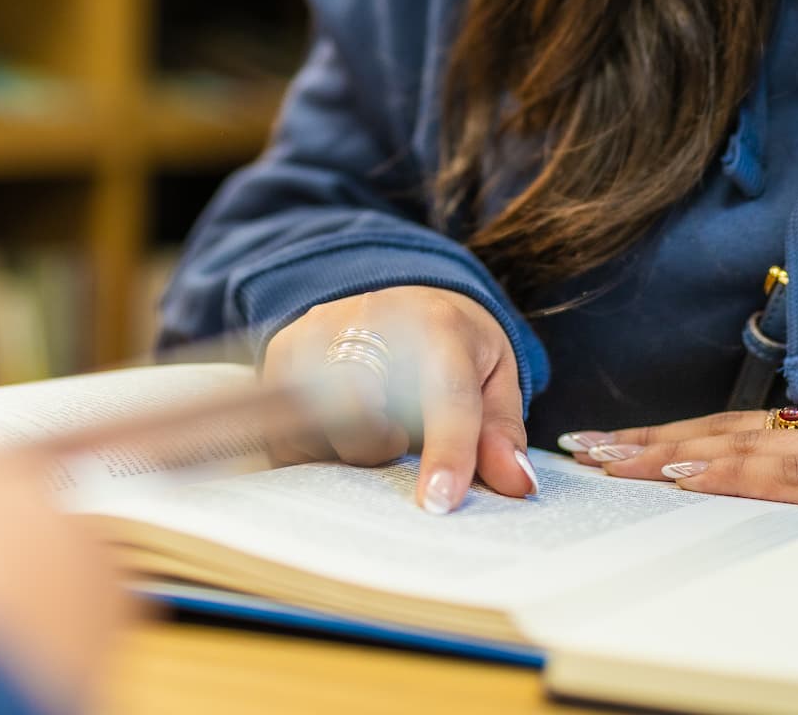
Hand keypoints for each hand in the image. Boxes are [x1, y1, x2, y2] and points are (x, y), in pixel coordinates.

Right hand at [263, 286, 534, 514]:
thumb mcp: (494, 376)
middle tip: (397, 443)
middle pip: (363, 413)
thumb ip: (502, 432)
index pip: (444, 395)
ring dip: (341, 450)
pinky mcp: (280, 354)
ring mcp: (318, 334)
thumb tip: (517, 486)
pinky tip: (334, 432)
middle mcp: (371, 319)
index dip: (446, 451)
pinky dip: (310, 447)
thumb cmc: (451, 344)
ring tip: (369, 427)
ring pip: (314, 426)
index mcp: (439, 325)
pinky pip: (283, 430)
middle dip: (379, 448)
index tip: (439, 503)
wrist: (399, 294)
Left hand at [564, 378, 797, 531]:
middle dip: (651, 441)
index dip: (692, 438)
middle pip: (723, 430)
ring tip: (604, 458)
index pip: (752, 432)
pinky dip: (719, 472)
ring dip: (661, 453)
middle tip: (589, 445)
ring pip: (731, 445)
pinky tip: (675, 474)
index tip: (639, 445)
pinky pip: (774, 473)